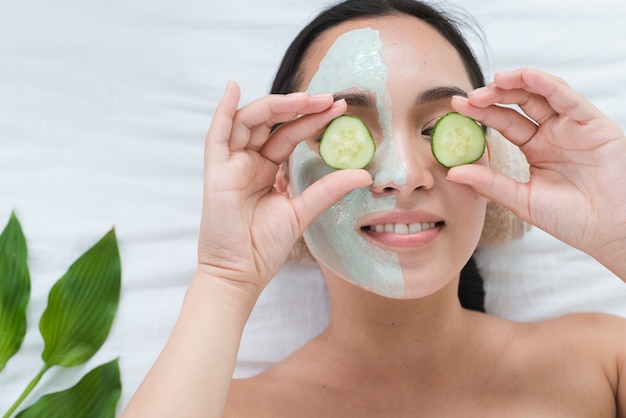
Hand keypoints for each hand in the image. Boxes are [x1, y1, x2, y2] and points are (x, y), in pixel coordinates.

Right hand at [197, 82, 370, 296]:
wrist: (241, 272)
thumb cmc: (265, 245)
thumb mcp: (303, 212)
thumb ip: (328, 189)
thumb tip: (364, 174)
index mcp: (267, 170)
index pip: (289, 135)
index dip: (312, 120)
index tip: (339, 108)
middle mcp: (248, 162)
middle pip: (272, 123)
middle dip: (299, 108)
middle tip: (329, 99)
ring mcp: (231, 164)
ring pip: (249, 122)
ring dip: (275, 105)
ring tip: (305, 98)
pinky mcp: (215, 172)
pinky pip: (216, 135)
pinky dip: (223, 111)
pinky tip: (233, 88)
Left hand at [449, 68, 625, 269]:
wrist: (609, 230)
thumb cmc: (570, 219)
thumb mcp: (522, 199)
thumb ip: (489, 183)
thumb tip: (453, 171)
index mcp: (535, 148)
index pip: (504, 123)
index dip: (481, 113)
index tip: (456, 107)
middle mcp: (552, 133)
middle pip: (519, 103)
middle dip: (493, 96)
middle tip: (469, 97)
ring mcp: (572, 126)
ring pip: (541, 93)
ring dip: (516, 83)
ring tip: (492, 82)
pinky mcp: (592, 123)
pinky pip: (567, 98)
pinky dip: (546, 84)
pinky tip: (525, 77)